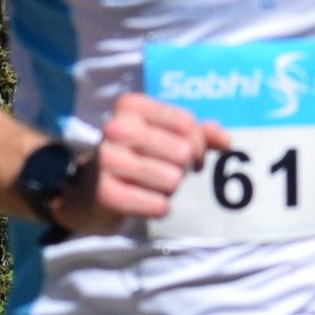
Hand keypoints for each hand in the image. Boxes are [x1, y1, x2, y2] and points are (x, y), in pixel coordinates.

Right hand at [53, 90, 225, 232]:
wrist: (87, 192)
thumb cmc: (134, 157)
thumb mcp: (162, 135)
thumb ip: (197, 133)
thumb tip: (227, 142)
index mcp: (131, 106)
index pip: (187, 124)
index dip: (199, 145)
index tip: (191, 156)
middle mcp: (116, 128)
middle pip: (183, 152)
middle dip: (185, 169)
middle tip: (172, 174)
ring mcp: (109, 161)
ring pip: (172, 180)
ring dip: (170, 189)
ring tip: (153, 186)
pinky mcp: (107, 193)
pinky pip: (159, 205)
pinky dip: (159, 208)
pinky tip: (144, 202)